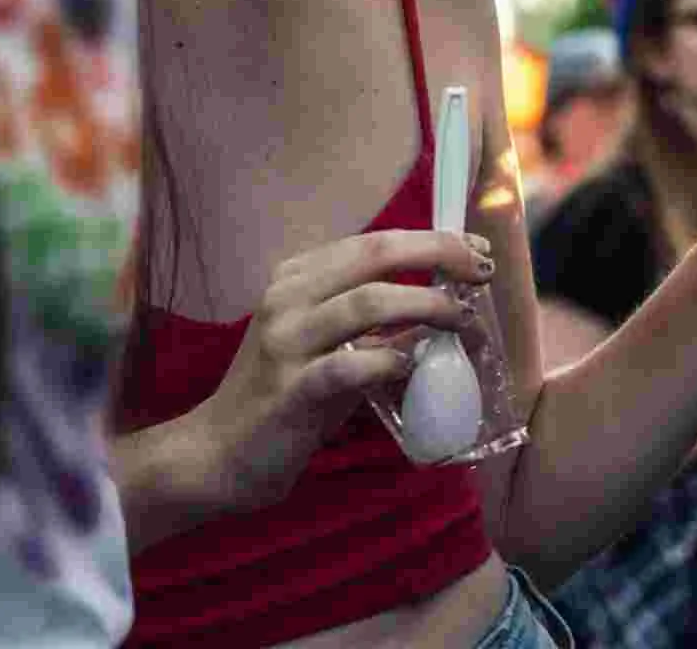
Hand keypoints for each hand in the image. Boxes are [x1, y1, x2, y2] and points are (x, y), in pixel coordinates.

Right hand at [196, 230, 494, 514]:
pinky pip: (348, 366)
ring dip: (425, 306)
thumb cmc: (283, 396)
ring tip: (462, 321)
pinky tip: (413, 364)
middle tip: (481, 272)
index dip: (430, 241)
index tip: (475, 252)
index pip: (374, 242)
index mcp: (296, 277)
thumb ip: (371, 324)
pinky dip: (388, 360)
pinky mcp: (289, 390)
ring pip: (367, 302)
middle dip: (437, 254)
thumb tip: (442, 313)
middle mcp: (288, 298)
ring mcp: (285, 342)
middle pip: (374, 255)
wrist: (216, 455)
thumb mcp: (324, 346)